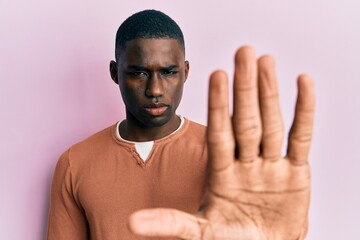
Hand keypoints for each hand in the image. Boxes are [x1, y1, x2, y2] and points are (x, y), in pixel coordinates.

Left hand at [128, 46, 314, 238]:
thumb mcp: (202, 233)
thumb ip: (171, 223)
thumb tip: (133, 224)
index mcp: (222, 174)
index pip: (219, 132)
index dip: (218, 105)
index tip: (216, 74)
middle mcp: (247, 163)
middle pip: (245, 120)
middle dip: (244, 87)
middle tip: (243, 51)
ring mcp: (272, 167)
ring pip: (271, 122)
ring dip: (269, 92)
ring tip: (265, 60)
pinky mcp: (298, 175)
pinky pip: (301, 138)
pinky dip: (305, 112)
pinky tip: (303, 83)